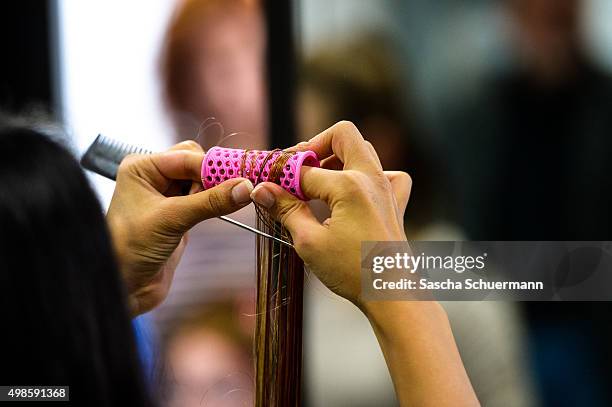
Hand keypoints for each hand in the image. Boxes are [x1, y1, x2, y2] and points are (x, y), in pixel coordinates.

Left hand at [106, 141, 253, 315]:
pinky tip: (223, 209)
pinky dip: (215, 202)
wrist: (125, 288)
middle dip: (214, 177)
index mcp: (142, 168)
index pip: (187, 155)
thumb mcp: (172, 220)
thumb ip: (210, 202)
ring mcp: (167, 196)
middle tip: (233, 191)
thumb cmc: (131, 249)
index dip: (214, 167)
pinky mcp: (179, 214)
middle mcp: (153, 177)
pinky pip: (204, 199)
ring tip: (227, 203)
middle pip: (196, 163)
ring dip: (216, 190)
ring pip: (203, 180)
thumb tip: (245, 187)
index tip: (242, 177)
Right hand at [250, 122, 478, 405]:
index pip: (304, 170)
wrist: (391, 294)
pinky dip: (370, 175)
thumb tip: (261, 189)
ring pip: (363, 150)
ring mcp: (387, 188)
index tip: (267, 186)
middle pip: (343, 135)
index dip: (281, 177)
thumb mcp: (309, 241)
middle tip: (297, 167)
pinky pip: (388, 174)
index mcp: (349, 185)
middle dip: (315, 145)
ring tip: (318, 180)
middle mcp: (371, 178)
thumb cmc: (352, 271)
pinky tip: (356, 192)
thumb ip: (286, 210)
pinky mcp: (395, 202)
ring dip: (338, 157)